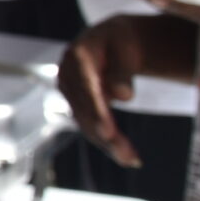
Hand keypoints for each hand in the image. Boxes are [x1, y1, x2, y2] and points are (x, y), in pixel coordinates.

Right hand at [60, 17, 155, 168]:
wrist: (109, 40)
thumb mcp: (127, 45)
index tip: (108, 133)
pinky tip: (125, 153)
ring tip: (132, 160)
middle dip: (106, 136)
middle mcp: (67, 76)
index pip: (87, 89)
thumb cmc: (121, 40)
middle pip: (85, 111)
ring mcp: (69, 91)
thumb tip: (123, 95)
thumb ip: (124, 70)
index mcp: (77, 57)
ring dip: (108, 144)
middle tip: (129, 156)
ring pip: (86, 123)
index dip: (97, 113)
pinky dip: (107, 140)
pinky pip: (90, 124)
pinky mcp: (77, 104)